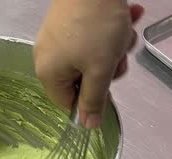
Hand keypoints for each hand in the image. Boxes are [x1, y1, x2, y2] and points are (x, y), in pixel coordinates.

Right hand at [34, 0, 143, 127]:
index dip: (92, 98)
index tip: (109, 82)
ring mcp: (56, 38)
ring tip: (124, 31)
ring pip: (89, 58)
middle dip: (107, 68)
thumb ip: (95, 100)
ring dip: (113, 48)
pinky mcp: (66, 23)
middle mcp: (47, 58)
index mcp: (49, 74)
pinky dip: (107, 33)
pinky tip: (123, 19)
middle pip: (82, 79)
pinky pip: (88, 39)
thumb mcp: (100, 69)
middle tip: (120, 53)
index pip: (69, 102)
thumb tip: (88, 127)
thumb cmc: (95, 27)